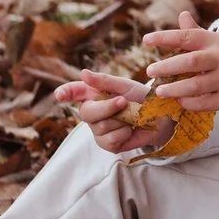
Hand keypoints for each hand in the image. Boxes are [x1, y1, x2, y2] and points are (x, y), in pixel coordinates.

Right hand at [52, 69, 173, 155]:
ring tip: (131, 116)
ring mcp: (97, 130)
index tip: (59, 96)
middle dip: (107, 107)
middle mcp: (90, 113)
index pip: (72, 92)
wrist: (159, 116)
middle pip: (87, 113)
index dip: (64, 93)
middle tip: (124, 102)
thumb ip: (103, 81)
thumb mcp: (123, 85)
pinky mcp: (107, 144)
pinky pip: (111, 139)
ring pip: (102, 127)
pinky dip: (125, 132)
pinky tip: (130, 128)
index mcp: (91, 94)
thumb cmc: (139, 97)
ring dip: (122, 120)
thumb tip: (83, 73)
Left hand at [142, 10, 218, 119]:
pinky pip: (205, 102)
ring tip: (159, 91)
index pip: (188, 36)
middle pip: (190, 62)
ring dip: (174, 89)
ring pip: (196, 85)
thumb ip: (198, 33)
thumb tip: (182, 15)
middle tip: (149, 71)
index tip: (146, 41)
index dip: (165, 37)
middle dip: (167, 67)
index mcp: (217, 41)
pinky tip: (180, 101)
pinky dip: (189, 102)